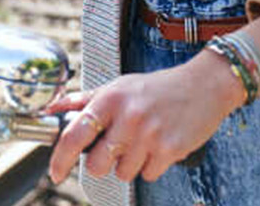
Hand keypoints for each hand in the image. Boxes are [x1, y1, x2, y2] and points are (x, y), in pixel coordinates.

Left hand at [44, 51, 244, 183]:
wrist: (206, 84)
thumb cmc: (159, 87)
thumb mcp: (120, 85)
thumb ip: (85, 99)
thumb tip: (53, 110)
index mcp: (111, 98)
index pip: (74, 135)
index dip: (59, 159)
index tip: (55, 173)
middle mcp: (128, 116)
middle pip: (96, 165)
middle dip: (103, 163)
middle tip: (118, 147)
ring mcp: (149, 134)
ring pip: (123, 173)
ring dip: (131, 163)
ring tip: (145, 140)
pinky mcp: (169, 149)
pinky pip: (148, 175)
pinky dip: (152, 166)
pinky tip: (160, 144)